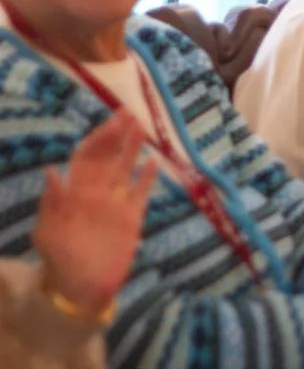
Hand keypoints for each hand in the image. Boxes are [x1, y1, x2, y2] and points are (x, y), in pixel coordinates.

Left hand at [33, 110, 156, 315]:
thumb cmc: (60, 262)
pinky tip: (155, 162)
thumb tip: (51, 171)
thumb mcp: (48, 234)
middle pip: (108, 157)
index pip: (87, 157)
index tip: (110, 121)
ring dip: (133, 147)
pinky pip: (142, 192)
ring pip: (126, 168)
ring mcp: (116, 203)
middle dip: (117, 134)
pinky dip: (148, 177)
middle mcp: (97, 192)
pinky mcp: (133, 217)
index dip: (97, 138)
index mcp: (76, 193)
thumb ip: (51, 202)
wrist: (82, 289)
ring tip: (143, 126)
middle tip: (130, 112)